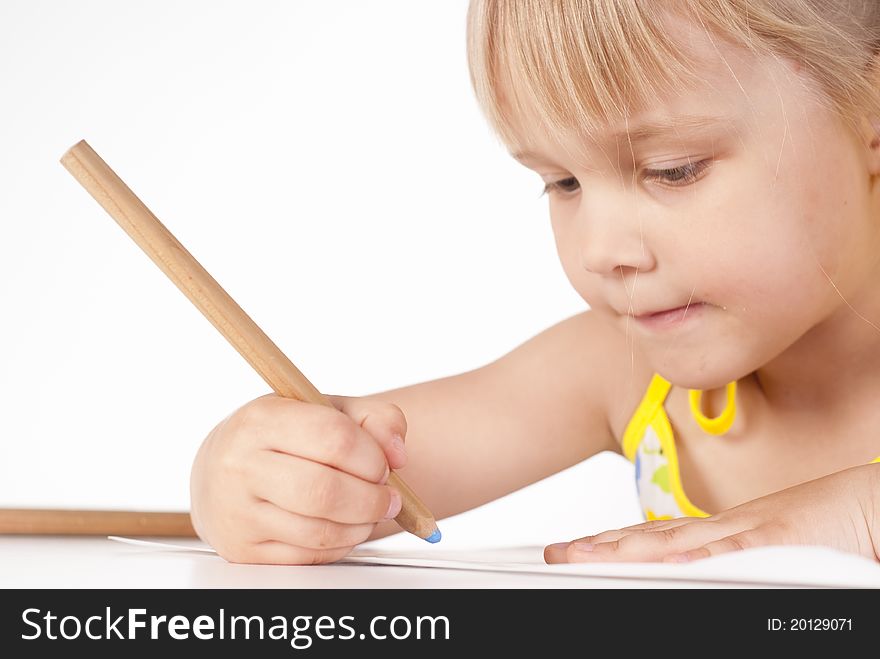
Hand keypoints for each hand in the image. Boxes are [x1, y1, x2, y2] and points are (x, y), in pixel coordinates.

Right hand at [190, 393, 407, 564]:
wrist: (220, 468)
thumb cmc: (282, 436)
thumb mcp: (325, 410)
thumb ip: (375, 417)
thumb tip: (398, 453)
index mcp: (262, 419)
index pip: (334, 438)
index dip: (372, 456)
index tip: (384, 465)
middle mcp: (241, 465)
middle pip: (325, 492)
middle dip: (371, 499)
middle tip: (387, 497)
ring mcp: (237, 512)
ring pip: (320, 531)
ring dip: (361, 526)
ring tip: (368, 512)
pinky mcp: (242, 550)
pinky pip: (309, 557)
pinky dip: (340, 545)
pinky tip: (344, 527)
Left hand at [545, 462, 879, 563]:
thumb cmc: (844, 527)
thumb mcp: (785, 553)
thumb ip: (747, 565)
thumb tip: (705, 579)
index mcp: (732, 535)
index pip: (665, 539)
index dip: (620, 544)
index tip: (585, 550)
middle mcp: (731, 530)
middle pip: (654, 538)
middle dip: (601, 547)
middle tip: (558, 554)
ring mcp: (753, 533)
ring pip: (674, 543)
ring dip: (622, 549)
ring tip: (577, 556)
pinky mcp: (782, 540)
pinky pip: (728, 551)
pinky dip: (689, 557)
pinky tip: (652, 562)